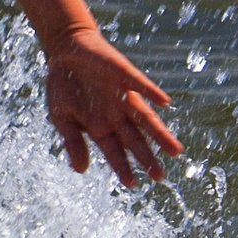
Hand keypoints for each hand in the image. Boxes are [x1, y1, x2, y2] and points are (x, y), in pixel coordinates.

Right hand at [44, 26, 181, 186]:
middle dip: (148, 159)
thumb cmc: (63, 87)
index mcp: (100, 128)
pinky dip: (152, 94)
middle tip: (160, 177)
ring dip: (160, 135)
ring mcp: (124, 97)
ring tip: (176, 152)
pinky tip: (164, 104)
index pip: (115, 152)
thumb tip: (81, 171)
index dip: (124, 168)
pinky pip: (141, 86)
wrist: (67, 52)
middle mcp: (116, 116)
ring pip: (146, 119)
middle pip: (136, 141)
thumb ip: (73, 142)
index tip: (134, 185)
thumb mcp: (62, 118)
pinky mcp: (126, 76)